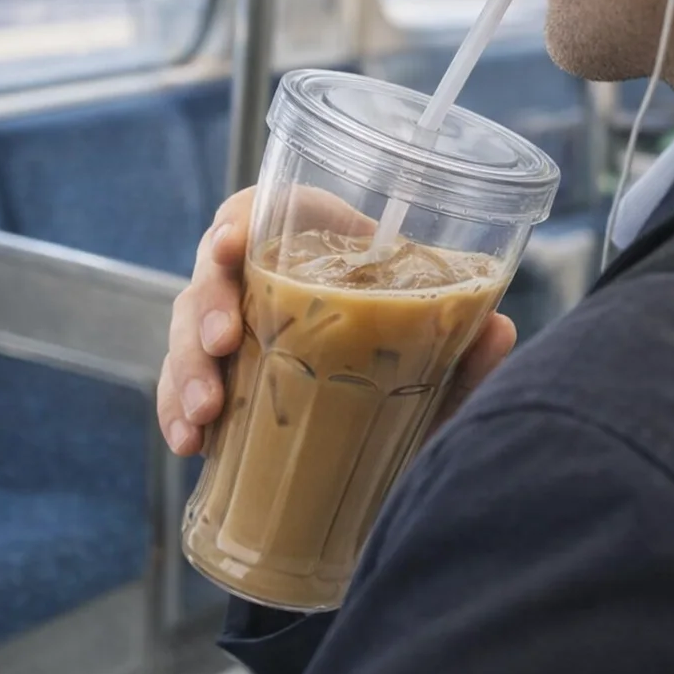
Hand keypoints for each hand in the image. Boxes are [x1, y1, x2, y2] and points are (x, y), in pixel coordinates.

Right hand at [157, 188, 516, 456]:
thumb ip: (463, 354)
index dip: (237, 221)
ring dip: (185, 370)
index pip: (260, 215)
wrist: (376, 458)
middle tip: (223, 342)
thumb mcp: (433, 371)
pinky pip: (178, 390)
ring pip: (184, 334)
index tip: (229, 244)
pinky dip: (175, 415)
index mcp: (309, 258)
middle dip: (205, 305)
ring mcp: (231, 340)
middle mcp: (260, 290)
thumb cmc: (401, 381)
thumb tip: (499, 329)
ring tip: (204, 416)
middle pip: (211, 275)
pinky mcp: (214, 389)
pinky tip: (189, 444)